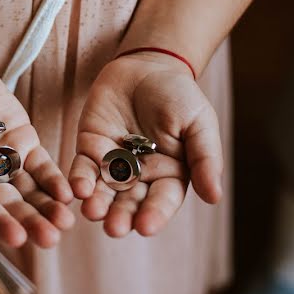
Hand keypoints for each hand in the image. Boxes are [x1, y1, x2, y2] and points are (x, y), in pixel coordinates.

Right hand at [0, 59, 73, 247]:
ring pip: (30, 190)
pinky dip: (54, 179)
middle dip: (30, 222)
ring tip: (66, 222)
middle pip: (9, 205)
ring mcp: (5, 160)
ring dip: (48, 207)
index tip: (17, 237)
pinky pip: (41, 165)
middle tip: (51, 238)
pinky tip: (68, 193)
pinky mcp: (23, 141)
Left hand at [68, 51, 222, 237]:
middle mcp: (141, 176)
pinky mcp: (90, 148)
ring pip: (104, 191)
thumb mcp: (198, 123)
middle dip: (121, 215)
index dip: (154, 214)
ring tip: (92, 213)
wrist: (148, 65)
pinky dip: (79, 179)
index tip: (146, 227)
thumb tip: (215, 197)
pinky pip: (83, 168)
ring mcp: (113, 164)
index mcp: (170, 175)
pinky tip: (78, 188)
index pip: (162, 200)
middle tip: (114, 228)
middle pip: (130, 202)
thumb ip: (204, 158)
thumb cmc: (179, 95)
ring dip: (97, 204)